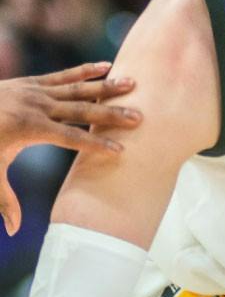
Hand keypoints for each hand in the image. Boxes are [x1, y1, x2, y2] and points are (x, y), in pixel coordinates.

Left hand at [0, 62, 139, 234]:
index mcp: (29, 128)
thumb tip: (14, 231)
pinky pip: (65, 75)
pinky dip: (87, 71)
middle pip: (81, 110)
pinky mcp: (34, 82)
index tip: (120, 150)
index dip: (95, 144)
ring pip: (78, 89)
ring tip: (133, 83)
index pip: (70, 138)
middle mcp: (36, 106)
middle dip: (112, 114)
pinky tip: (108, 66)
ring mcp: (35, 91)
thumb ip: (4, 200)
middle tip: (139, 117)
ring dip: (107, 87)